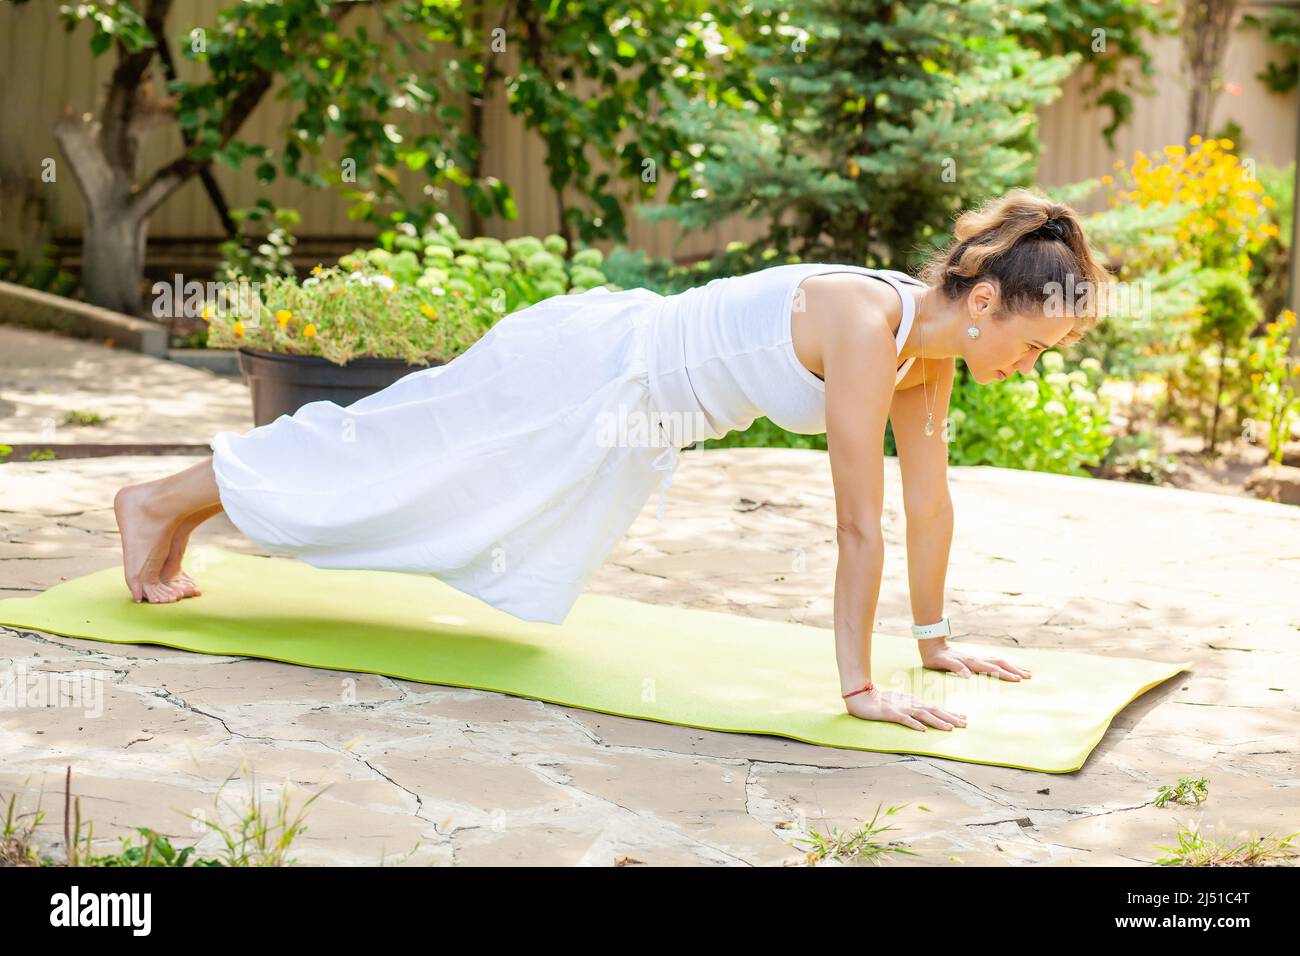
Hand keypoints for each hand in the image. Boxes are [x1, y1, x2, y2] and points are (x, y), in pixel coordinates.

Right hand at [843, 686, 966, 731]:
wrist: (860, 696)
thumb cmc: (879, 701)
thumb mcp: (899, 704)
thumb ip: (910, 709)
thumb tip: (923, 718)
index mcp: (913, 702)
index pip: (935, 708)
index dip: (949, 713)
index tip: (963, 718)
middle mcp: (910, 704)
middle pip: (934, 710)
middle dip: (950, 717)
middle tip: (965, 724)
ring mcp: (901, 708)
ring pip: (923, 715)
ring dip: (938, 722)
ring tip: (950, 728)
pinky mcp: (891, 713)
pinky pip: (905, 720)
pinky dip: (915, 724)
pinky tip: (923, 730)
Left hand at [919, 641, 1031, 680]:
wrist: (932, 645)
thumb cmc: (936, 657)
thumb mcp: (942, 663)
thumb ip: (955, 668)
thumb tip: (968, 676)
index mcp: (971, 662)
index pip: (992, 669)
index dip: (1005, 674)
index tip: (1017, 680)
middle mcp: (977, 659)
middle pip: (1000, 664)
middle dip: (1015, 670)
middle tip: (1029, 677)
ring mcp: (977, 659)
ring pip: (999, 662)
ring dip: (1013, 667)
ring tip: (1026, 672)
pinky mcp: (975, 660)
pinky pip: (994, 663)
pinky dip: (1004, 666)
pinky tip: (1009, 669)